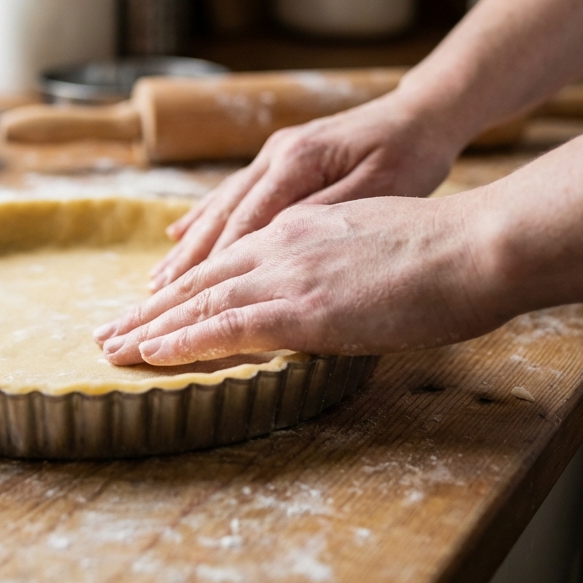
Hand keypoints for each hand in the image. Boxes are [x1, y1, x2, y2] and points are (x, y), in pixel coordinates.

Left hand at [96, 197, 506, 365]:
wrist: (473, 245)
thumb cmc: (445, 249)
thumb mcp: (375, 241)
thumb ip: (336, 260)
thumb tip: (327, 286)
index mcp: (299, 228)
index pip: (227, 261)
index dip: (185, 287)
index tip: (153, 304)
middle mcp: (281, 245)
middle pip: (200, 280)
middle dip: (151, 308)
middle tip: (109, 330)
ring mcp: (287, 275)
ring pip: (200, 303)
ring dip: (151, 327)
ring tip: (111, 347)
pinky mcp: (299, 308)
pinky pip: (225, 326)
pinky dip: (182, 341)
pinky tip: (151, 354)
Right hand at [147, 92, 462, 291]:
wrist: (421, 114)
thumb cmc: (410, 155)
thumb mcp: (381, 188)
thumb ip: (327, 215)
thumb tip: (276, 245)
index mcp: (297, 163)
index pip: (244, 224)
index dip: (211, 266)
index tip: (183, 303)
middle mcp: (275, 157)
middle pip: (221, 218)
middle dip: (186, 263)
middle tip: (152, 301)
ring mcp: (273, 156)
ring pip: (220, 207)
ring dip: (188, 246)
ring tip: (157, 281)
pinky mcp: (279, 160)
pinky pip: (232, 195)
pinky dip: (203, 220)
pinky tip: (179, 235)